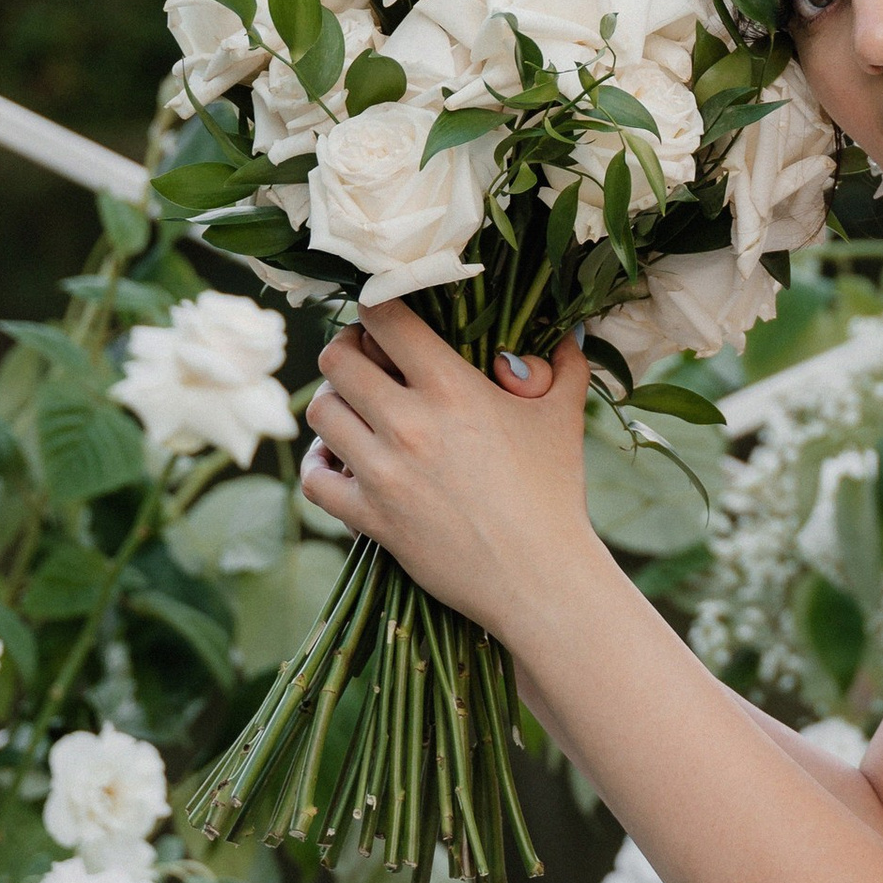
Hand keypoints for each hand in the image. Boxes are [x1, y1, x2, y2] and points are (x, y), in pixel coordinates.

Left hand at [301, 302, 602, 644]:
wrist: (541, 577)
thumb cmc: (556, 493)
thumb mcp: (564, 418)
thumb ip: (564, 366)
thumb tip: (567, 332)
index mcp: (452, 387)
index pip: (385, 317)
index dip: (376, 305)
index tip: (384, 316)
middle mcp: (408, 423)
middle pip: (337, 359)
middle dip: (346, 351)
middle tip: (363, 360)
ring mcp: (383, 472)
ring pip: (320, 412)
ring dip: (333, 404)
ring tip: (354, 409)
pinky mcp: (370, 516)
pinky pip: (315, 478)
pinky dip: (319, 465)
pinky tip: (337, 460)